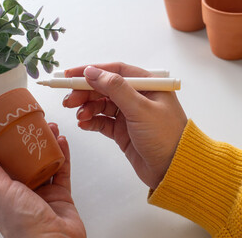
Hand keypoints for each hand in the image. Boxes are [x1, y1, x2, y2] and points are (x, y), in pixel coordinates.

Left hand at [0, 123, 85, 237]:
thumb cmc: (25, 227)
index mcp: (2, 192)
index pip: (0, 163)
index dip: (4, 144)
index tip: (7, 127)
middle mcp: (22, 191)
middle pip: (26, 160)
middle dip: (30, 142)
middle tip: (34, 125)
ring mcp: (42, 192)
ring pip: (45, 162)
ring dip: (49, 145)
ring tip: (51, 129)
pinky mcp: (60, 193)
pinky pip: (62, 170)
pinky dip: (63, 155)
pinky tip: (63, 143)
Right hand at [63, 62, 186, 188]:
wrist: (173, 169)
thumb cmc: (165, 136)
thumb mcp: (141, 109)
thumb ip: (116, 88)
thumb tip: (92, 72)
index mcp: (146, 85)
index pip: (115, 71)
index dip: (91, 71)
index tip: (70, 75)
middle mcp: (137, 97)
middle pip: (105, 88)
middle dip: (86, 92)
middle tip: (69, 100)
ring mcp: (129, 115)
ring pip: (102, 105)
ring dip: (88, 108)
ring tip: (80, 115)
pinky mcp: (123, 131)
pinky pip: (103, 122)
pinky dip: (92, 121)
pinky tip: (84, 124)